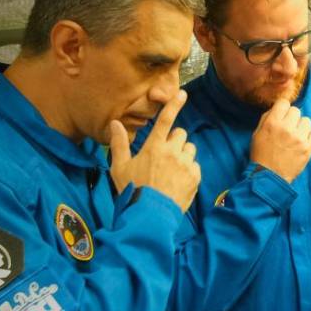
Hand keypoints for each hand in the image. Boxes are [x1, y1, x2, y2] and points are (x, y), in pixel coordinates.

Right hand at [109, 91, 199, 212]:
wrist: (150, 216)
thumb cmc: (132, 191)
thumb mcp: (119, 168)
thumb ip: (118, 144)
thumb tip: (115, 123)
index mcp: (154, 147)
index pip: (166, 120)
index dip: (174, 105)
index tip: (183, 94)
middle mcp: (172, 152)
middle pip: (180, 134)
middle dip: (174, 141)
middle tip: (164, 156)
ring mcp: (185, 165)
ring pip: (190, 149)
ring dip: (183, 155)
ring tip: (171, 170)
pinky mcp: (195, 178)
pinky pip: (195, 166)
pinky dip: (189, 170)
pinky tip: (178, 181)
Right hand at [249, 98, 310, 182]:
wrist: (269, 177)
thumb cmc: (261, 155)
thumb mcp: (257, 134)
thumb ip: (267, 118)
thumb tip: (278, 108)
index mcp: (272, 123)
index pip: (284, 103)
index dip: (283, 108)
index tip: (283, 114)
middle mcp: (286, 128)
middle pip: (296, 111)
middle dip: (292, 118)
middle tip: (288, 129)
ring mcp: (299, 138)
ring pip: (307, 121)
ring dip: (301, 127)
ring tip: (295, 137)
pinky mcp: (308, 149)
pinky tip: (303, 142)